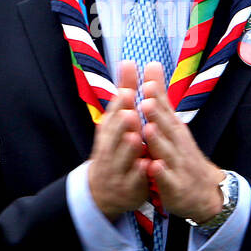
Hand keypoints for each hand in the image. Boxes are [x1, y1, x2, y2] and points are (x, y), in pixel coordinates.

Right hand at [87, 61, 150, 218]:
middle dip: (121, 125)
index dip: (118, 106)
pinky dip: (139, 175)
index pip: (112, 116)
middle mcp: (109, 149)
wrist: (103, 190)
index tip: (127, 92)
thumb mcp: (118, 120)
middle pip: (114, 137)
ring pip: (122, 159)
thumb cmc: (115, 147)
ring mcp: (117, 169)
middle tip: (130, 112)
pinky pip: (133, 181)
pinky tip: (147, 166)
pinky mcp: (128, 187)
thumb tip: (129, 61)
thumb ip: (126, 92)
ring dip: (128, 149)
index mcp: (109, 132)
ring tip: (136, 138)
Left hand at [138, 62, 222, 222]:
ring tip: (148, 130)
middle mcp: (178, 145)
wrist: (205, 191)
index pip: (166, 111)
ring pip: (167, 153)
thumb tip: (152, 65)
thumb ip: (161, 98)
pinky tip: (153, 168)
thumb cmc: (183, 154)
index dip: (158, 98)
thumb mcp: (173, 125)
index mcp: (174, 130)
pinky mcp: (175, 187)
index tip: (148, 82)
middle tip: (146, 101)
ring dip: (158, 142)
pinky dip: (161, 174)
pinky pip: (167, 180)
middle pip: (168, 128)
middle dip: (157, 115)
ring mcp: (178, 165)